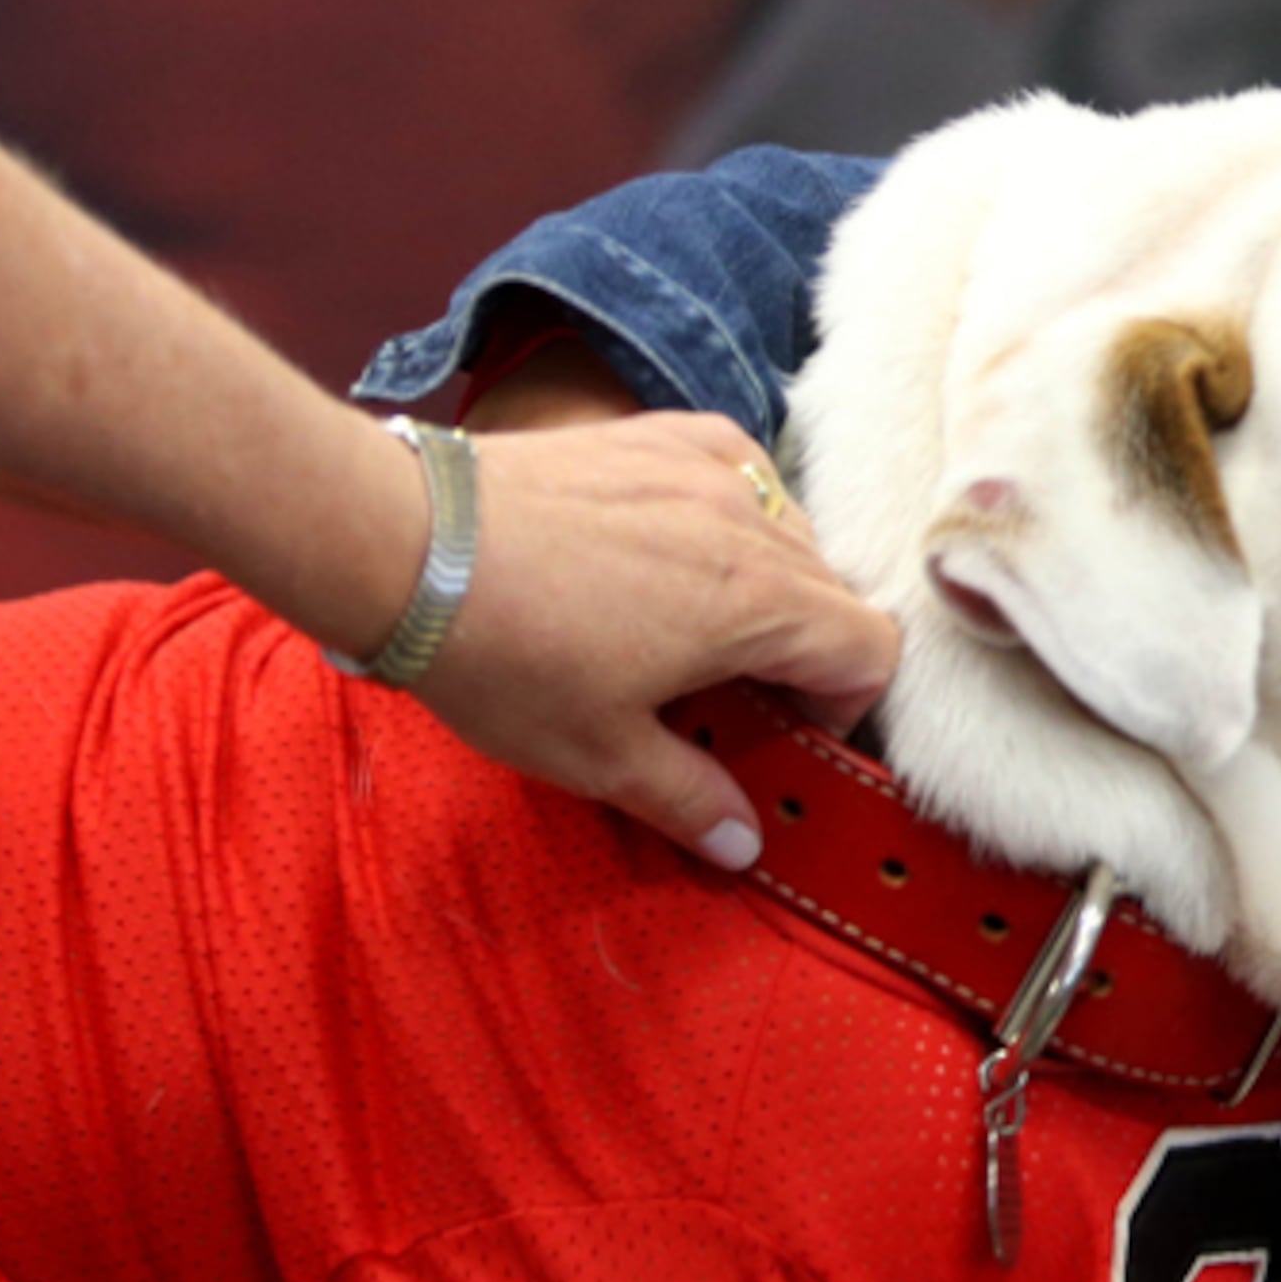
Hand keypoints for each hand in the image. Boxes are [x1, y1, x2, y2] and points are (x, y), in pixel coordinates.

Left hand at [407, 410, 898, 867]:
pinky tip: (677, 543)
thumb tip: (744, 846)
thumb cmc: (504, 654)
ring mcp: (703, 469)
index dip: (842, 703)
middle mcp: (750, 523)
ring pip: (788, 530)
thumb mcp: (598, 754)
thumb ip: (689, 799)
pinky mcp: (654, 435)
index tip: (781, 727)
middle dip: (802, 650)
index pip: (871, 648)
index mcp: (757, 605)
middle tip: (728, 690)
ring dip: (767, 583)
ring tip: (692, 621)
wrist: (409, 544)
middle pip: (832, 592)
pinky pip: (735, 467)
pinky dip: (730, 509)